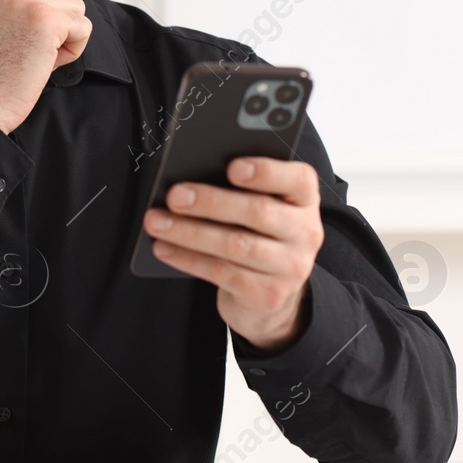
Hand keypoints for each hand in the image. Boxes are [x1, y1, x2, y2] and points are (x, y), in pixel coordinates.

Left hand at [142, 157, 323, 351]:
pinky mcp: (267, 294)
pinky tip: (164, 247)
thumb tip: (193, 176)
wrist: (272, 296)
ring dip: (190, 232)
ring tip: (157, 221)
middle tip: (175, 195)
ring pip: (235, 244)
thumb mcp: (264, 207)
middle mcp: (305, 232)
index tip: (232, 166)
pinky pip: (221, 272)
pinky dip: (188, 258)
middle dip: (211, 202)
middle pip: (258, 212)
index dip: (267, 172)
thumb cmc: (259, 235)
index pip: (299, 180)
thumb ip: (243, 189)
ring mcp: (290, 267)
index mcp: (304, 200)